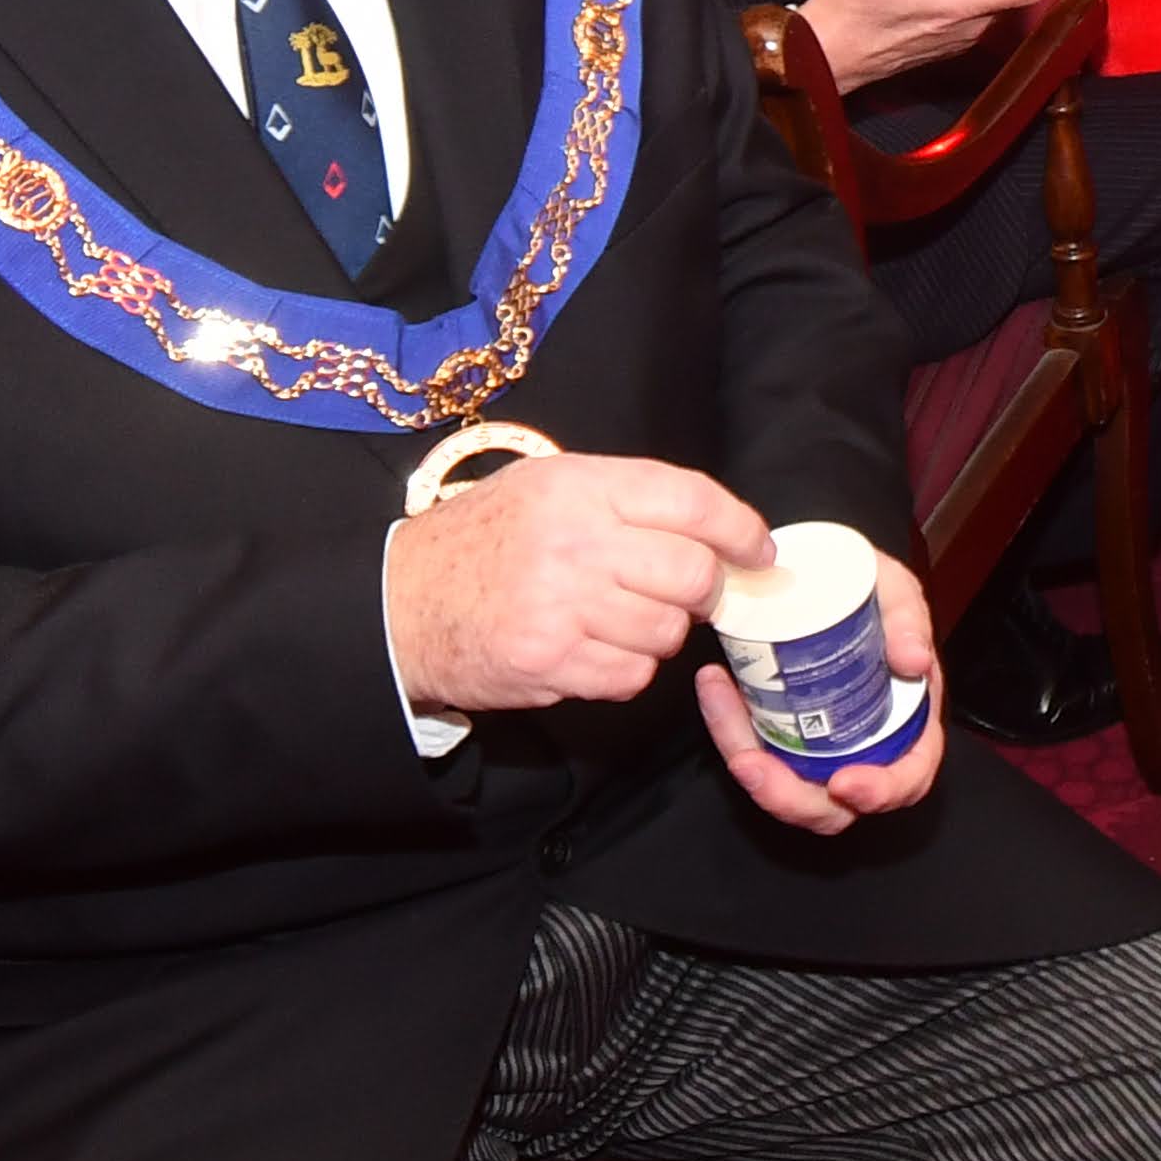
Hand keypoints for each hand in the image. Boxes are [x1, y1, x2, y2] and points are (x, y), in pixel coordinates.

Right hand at [385, 451, 769, 714]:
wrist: (400, 604)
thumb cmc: (482, 541)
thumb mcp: (545, 486)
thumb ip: (624, 498)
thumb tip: (716, 529)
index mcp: (577, 485)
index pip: (690, 500)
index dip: (740, 527)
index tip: (759, 549)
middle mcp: (573, 542)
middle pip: (692, 573)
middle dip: (707, 589)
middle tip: (695, 593)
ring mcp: (561, 607)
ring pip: (667, 631)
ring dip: (662, 631)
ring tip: (624, 617)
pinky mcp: (549, 663)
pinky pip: (632, 675)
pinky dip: (627, 668)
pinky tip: (594, 648)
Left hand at [696, 552, 943, 834]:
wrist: (816, 572)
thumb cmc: (864, 586)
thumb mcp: (894, 588)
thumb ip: (908, 616)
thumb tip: (916, 660)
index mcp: (907, 721)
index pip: (908, 777)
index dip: (882, 791)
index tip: (844, 783)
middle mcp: (864, 746)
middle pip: (836, 805)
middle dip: (790, 798)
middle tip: (751, 764)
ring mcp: (817, 747)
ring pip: (785, 788)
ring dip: (747, 758)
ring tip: (719, 704)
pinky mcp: (777, 735)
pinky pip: (753, 750)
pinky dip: (729, 725)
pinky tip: (714, 682)